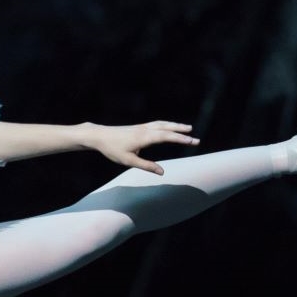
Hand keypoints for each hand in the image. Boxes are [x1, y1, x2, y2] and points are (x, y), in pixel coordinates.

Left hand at [77, 119, 199, 175]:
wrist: (100, 136)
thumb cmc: (113, 149)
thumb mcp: (129, 161)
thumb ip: (146, 166)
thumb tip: (162, 172)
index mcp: (144, 138)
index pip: (167, 137)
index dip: (181, 139)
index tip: (193, 142)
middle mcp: (146, 130)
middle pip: (168, 129)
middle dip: (183, 133)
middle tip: (196, 138)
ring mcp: (142, 127)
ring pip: (163, 124)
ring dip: (176, 126)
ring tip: (188, 128)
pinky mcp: (139, 127)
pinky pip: (157, 124)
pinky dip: (167, 125)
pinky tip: (170, 127)